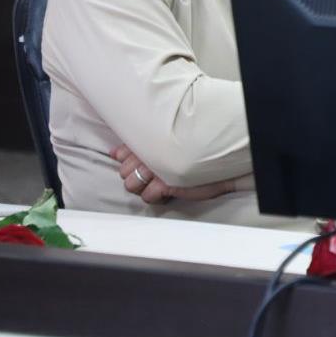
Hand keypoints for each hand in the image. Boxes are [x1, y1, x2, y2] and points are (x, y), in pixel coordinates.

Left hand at [111, 145, 244, 204]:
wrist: (220, 162)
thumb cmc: (195, 151)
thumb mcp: (166, 144)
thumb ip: (139, 148)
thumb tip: (115, 153)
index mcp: (150, 140)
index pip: (123, 153)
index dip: (128, 161)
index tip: (141, 162)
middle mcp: (150, 153)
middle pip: (124, 172)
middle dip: (136, 175)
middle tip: (153, 173)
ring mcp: (157, 169)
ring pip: (132, 186)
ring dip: (144, 187)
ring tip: (158, 182)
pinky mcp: (166, 184)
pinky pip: (148, 196)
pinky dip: (156, 196)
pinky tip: (166, 189)